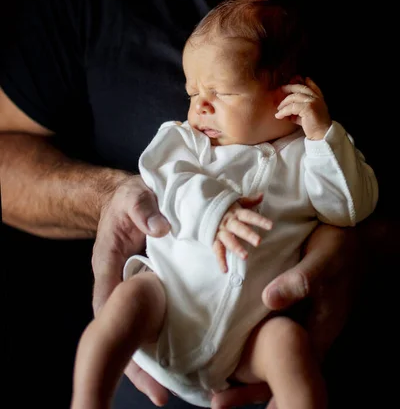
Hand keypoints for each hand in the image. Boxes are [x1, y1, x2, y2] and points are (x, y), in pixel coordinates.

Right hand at [92, 174, 170, 405]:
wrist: (132, 197)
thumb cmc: (128, 200)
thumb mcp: (134, 198)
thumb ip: (144, 211)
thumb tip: (162, 229)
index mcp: (109, 265)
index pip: (107, 307)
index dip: (116, 338)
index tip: (134, 365)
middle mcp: (121, 282)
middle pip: (123, 330)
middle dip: (139, 364)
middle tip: (160, 395)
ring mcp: (137, 287)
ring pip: (142, 328)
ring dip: (156, 356)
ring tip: (174, 388)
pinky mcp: (155, 284)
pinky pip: (160, 314)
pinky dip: (171, 333)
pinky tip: (191, 350)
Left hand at [211, 223, 361, 408]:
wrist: (347, 234)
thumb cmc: (339, 251)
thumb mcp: (321, 265)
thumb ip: (299, 282)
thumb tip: (268, 299)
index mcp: (318, 332)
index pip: (293, 374)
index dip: (268, 390)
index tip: (240, 402)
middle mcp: (306, 331)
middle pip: (279, 369)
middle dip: (251, 385)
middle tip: (217, 400)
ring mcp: (297, 318)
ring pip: (272, 349)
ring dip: (249, 362)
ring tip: (218, 377)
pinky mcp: (288, 303)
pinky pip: (267, 324)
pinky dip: (250, 333)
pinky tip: (230, 335)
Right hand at [213, 194, 271, 272]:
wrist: (202, 209)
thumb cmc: (224, 207)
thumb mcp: (236, 201)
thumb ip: (249, 201)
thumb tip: (262, 195)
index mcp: (235, 213)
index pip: (249, 216)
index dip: (259, 220)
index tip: (270, 226)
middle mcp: (228, 222)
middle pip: (239, 228)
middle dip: (248, 234)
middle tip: (259, 242)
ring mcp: (220, 232)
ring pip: (229, 240)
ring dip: (236, 248)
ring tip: (245, 256)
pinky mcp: (214, 240)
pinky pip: (217, 251)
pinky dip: (220, 260)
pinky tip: (225, 270)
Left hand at [275, 77, 330, 139]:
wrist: (322, 135)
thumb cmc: (313, 126)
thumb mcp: (305, 115)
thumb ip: (298, 109)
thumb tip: (284, 109)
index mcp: (318, 98)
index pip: (312, 85)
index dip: (304, 81)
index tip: (295, 77)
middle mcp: (316, 97)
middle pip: (300, 88)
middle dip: (289, 87)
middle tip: (280, 89)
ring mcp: (313, 101)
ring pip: (294, 97)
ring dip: (284, 103)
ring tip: (278, 109)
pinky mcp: (308, 107)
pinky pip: (291, 107)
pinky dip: (283, 111)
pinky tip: (279, 115)